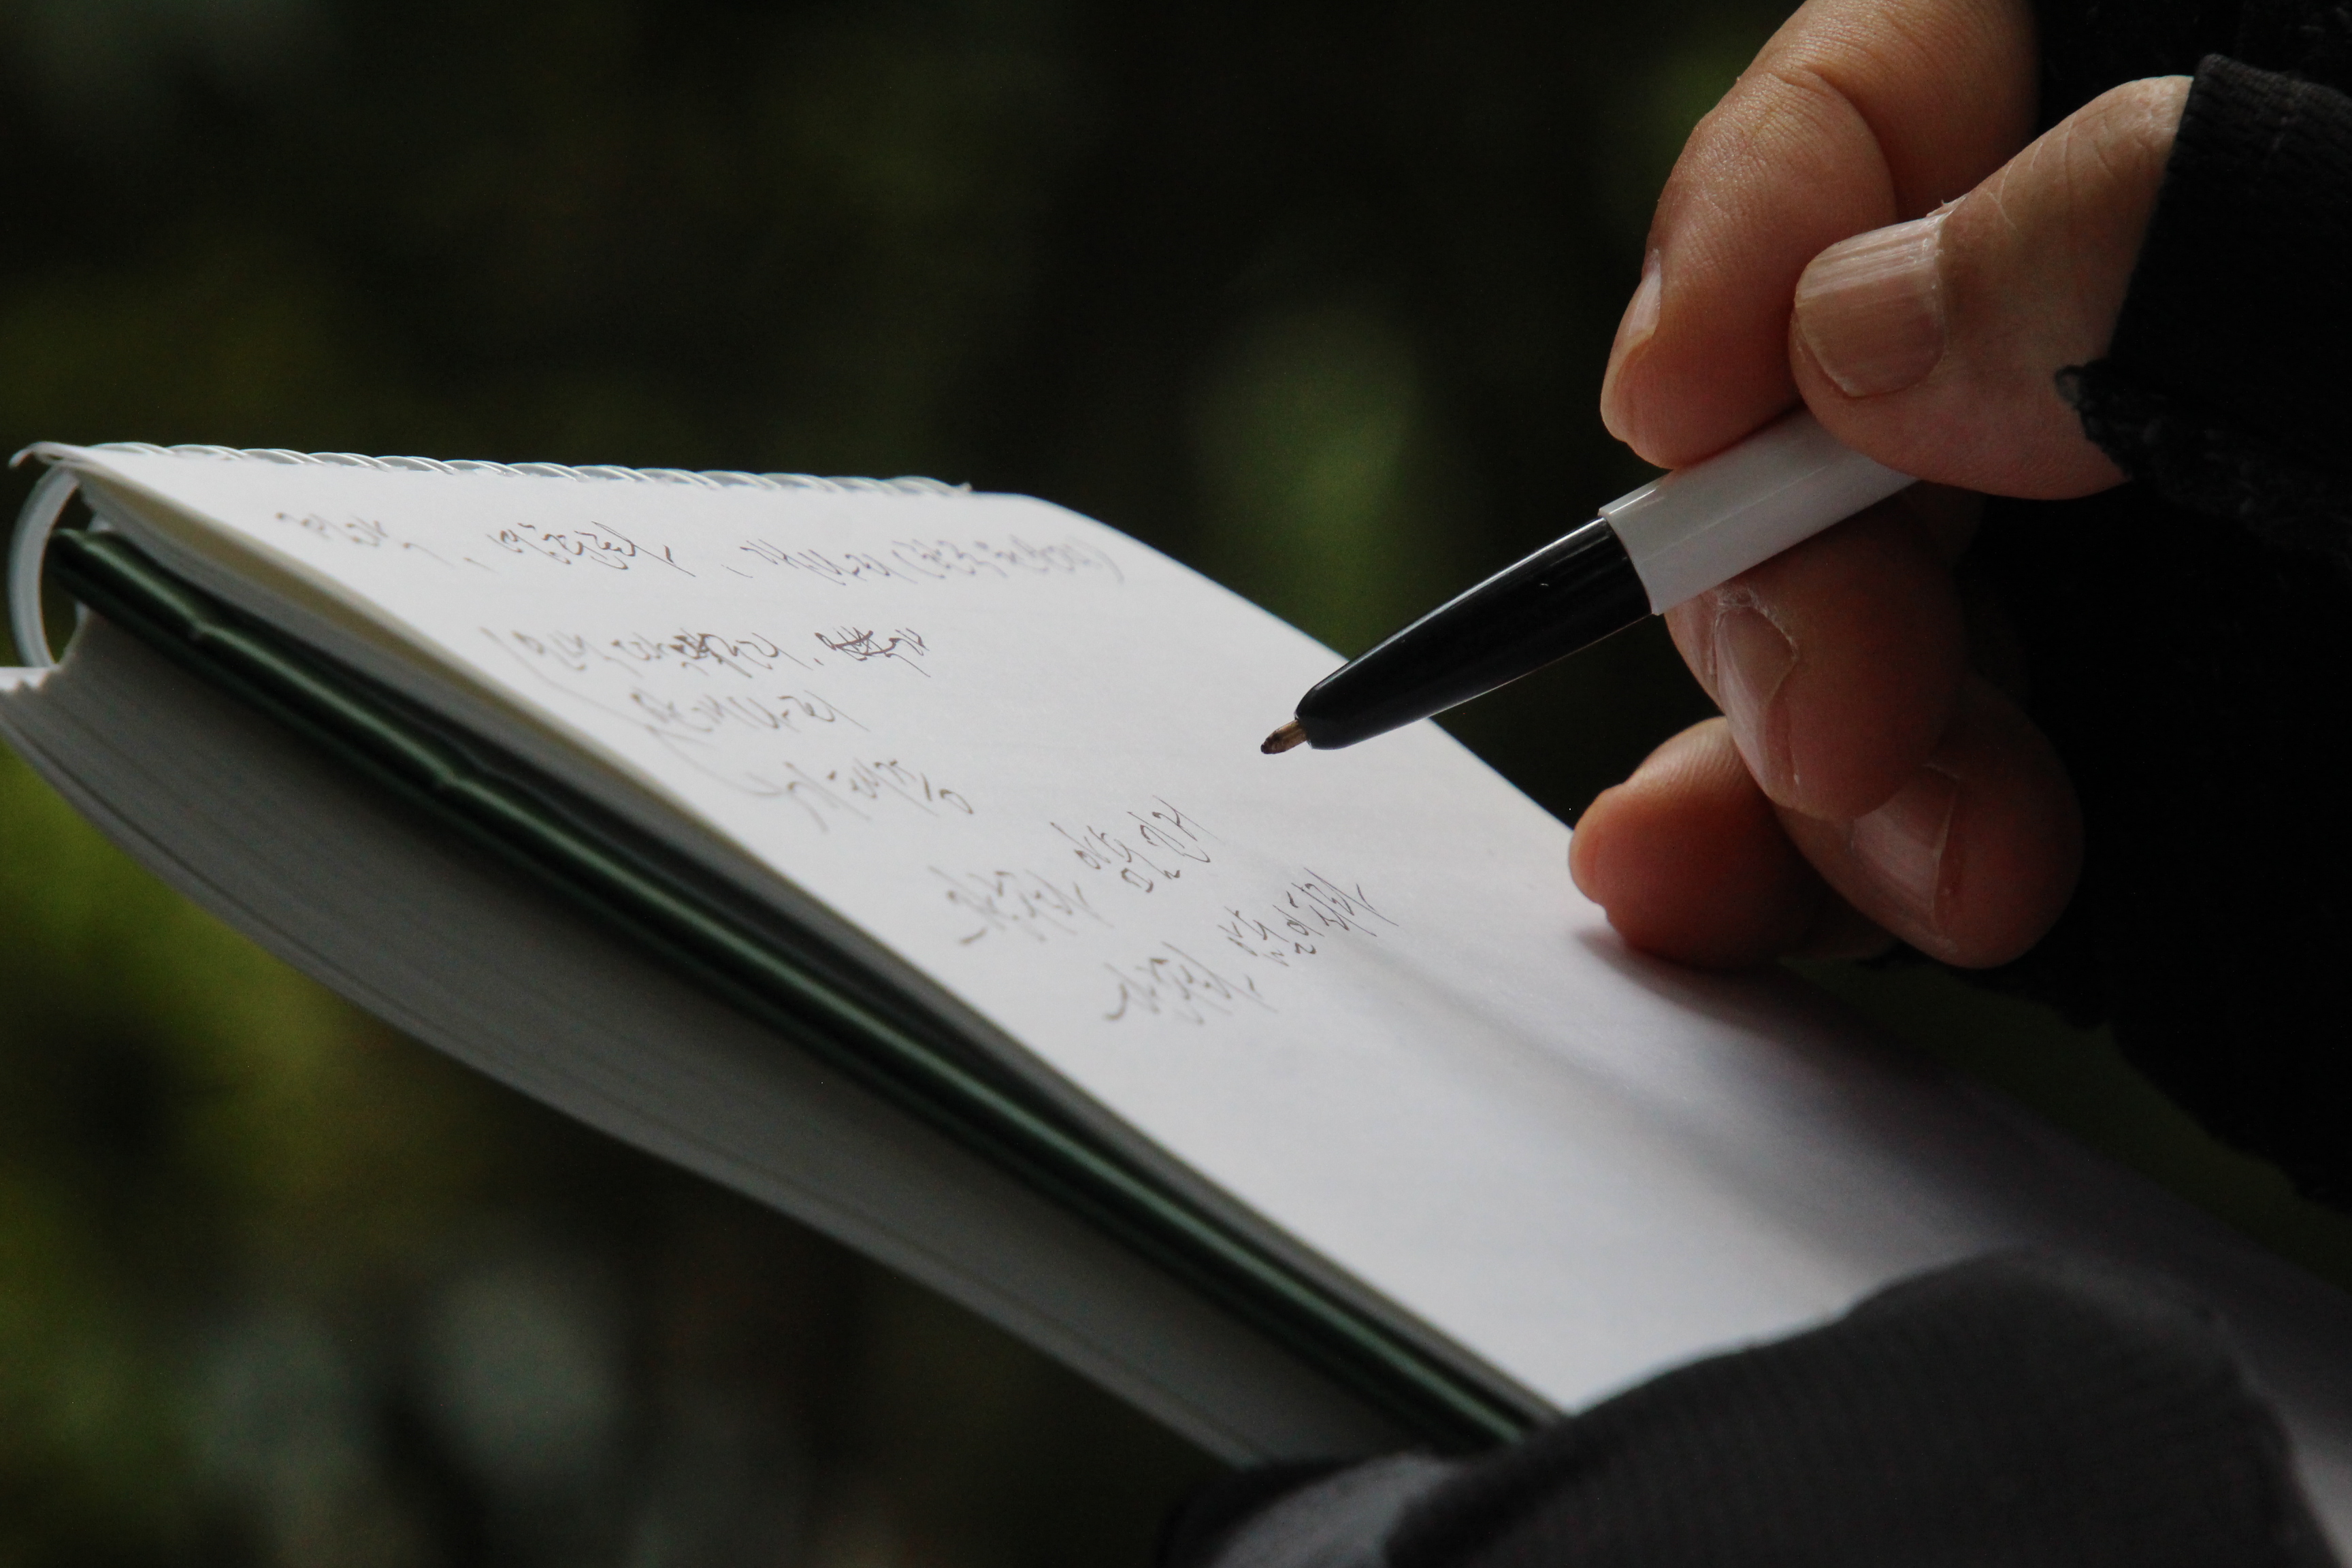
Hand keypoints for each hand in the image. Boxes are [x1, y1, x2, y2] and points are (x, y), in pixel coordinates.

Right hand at [1567, 0, 2188, 968]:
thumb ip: (2185, 244)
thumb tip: (1861, 336)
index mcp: (2233, 142)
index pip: (1917, 80)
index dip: (1758, 214)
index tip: (1675, 397)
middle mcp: (2134, 356)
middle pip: (1825, 387)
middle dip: (1785, 558)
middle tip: (1850, 712)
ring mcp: (2118, 577)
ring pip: (1827, 617)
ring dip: (1793, 753)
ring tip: (1941, 873)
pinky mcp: (2115, 779)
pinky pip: (1886, 803)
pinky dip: (1788, 866)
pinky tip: (1713, 902)